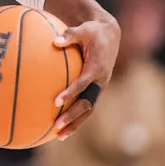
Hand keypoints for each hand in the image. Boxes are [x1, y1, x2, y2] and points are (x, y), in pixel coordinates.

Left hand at [53, 15, 120, 139]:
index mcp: (97, 68)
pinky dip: (76, 118)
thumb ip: (70, 35)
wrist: (110, 36)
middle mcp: (100, 81)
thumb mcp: (83, 29)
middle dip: (73, 116)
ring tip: (59, 136)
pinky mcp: (95, 90)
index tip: (56, 101)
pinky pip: (86, 107)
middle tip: (57, 125)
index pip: (83, 84)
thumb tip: (55, 41)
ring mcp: (98, 88)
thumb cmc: (92, 32)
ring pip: (88, 110)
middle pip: (87, 104)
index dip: (71, 92)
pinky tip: (60, 128)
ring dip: (75, 124)